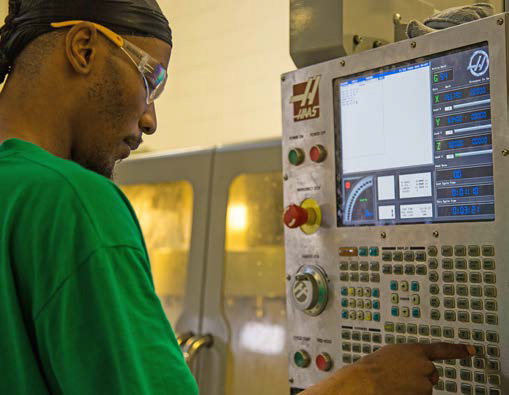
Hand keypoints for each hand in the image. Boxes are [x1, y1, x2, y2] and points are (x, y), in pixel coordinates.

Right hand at [301, 343, 473, 394]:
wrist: (366, 382)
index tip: (471, 350)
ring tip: (394, 384)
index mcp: (414, 350)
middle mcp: (424, 364)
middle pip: (430, 373)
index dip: (457, 349)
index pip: (441, 349)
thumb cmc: (372, 368)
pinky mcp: (424, 394)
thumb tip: (410, 361)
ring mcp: (425, 381)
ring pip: (424, 387)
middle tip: (399, 376)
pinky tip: (398, 391)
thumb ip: (406, 355)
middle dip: (418, 376)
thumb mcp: (390, 353)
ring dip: (412, 387)